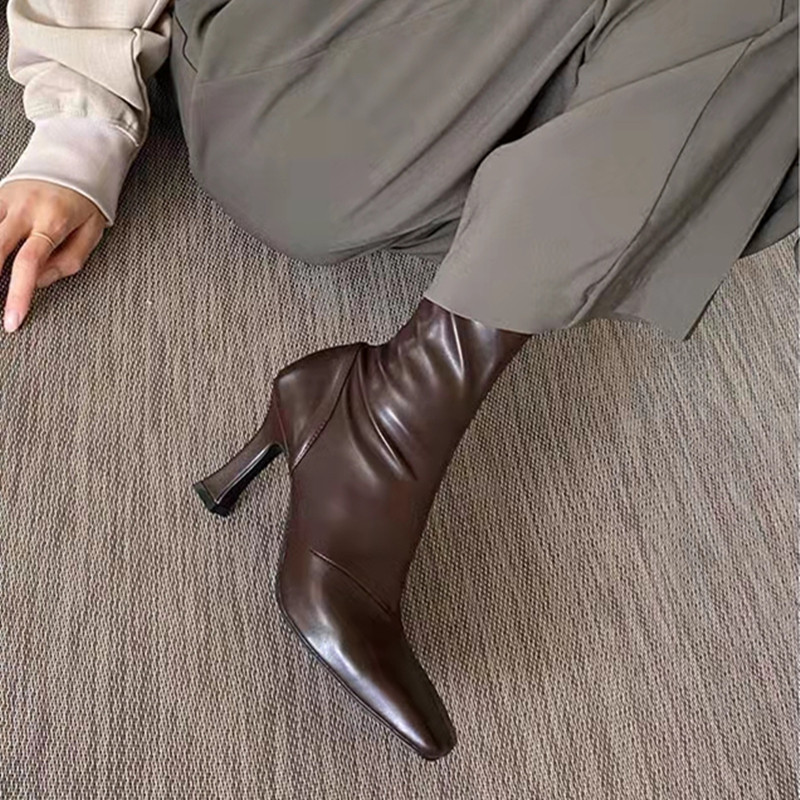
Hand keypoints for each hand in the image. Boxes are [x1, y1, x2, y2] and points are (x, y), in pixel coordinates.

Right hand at [0, 179, 105, 332]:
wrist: (74, 158)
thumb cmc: (86, 200)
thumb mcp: (91, 233)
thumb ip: (68, 262)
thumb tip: (38, 281)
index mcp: (53, 221)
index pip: (29, 264)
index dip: (18, 295)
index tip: (12, 320)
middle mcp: (24, 209)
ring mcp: (6, 199)